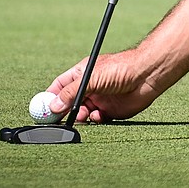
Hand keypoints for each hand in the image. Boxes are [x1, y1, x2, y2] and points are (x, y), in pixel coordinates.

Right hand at [46, 51, 161, 123]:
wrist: (147, 76)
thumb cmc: (120, 68)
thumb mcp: (92, 77)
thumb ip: (72, 92)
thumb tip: (53, 105)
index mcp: (82, 73)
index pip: (60, 85)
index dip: (50, 96)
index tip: (41, 108)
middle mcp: (89, 87)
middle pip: (68, 102)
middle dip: (63, 111)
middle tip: (57, 120)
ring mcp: (99, 99)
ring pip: (81, 113)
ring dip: (79, 116)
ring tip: (84, 114)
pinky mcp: (110, 111)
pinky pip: (96, 120)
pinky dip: (94, 120)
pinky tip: (99, 116)